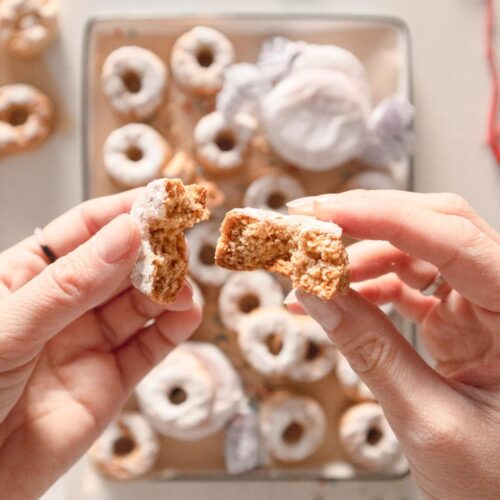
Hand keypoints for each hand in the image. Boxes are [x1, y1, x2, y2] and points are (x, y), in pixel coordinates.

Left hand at [0, 190, 200, 498]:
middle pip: (120, 264)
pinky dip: (174, 329)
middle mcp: (65, 305)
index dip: (123, 213)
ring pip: (140, 304)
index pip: (84, 230)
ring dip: (167, 290)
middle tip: (180, 242)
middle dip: (152, 251)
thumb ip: (70, 284)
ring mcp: (90, 341)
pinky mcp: (112, 380)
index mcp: (28, 277)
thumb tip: (125, 235)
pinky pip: (150, 348)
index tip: (160, 201)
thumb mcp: (8, 326)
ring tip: (183, 286)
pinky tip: (188, 314)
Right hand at [286, 190, 499, 499]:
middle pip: (436, 227)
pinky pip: (406, 285)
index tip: (324, 215)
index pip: (456, 240)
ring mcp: (480, 305)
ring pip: (416, 250)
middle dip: (367, 220)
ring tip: (311, 274)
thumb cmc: (496, 484)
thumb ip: (370, 351)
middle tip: (310, 223)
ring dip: (358, 257)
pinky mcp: (456, 318)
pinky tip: (331, 299)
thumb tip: (315, 292)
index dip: (384, 218)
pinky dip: (363, 287)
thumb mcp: (428, 421)